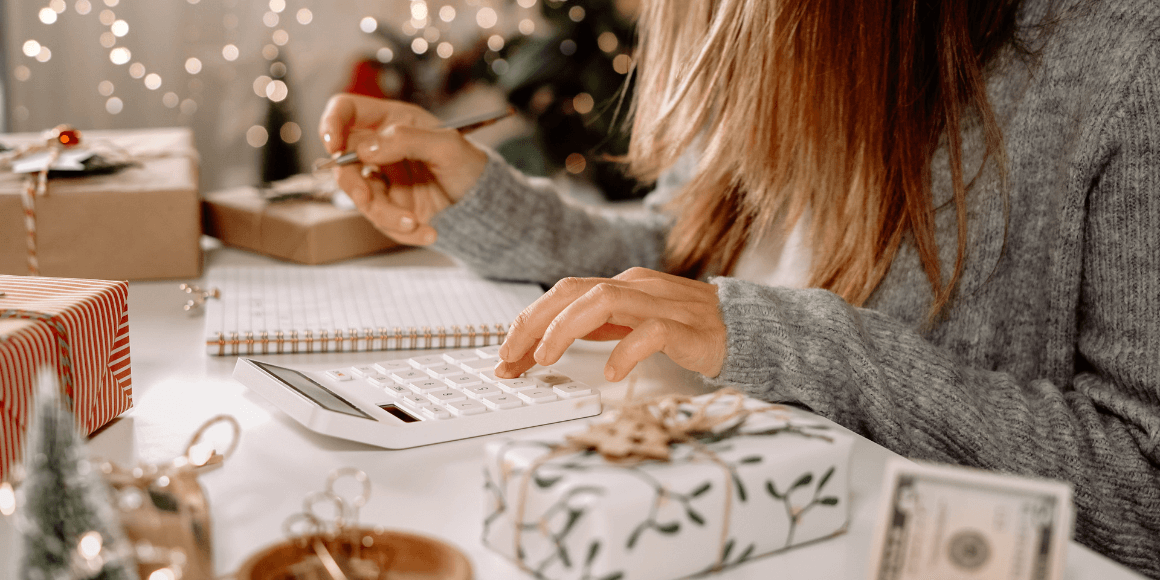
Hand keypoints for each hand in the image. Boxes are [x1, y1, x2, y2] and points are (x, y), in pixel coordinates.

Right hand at [318, 94, 488, 245]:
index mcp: (392, 122)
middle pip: (343, 161)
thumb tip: (365, 149)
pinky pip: (382, 222)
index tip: (333, 144)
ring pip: (361, 198)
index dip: (332, 123)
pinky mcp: (391, 208)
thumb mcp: (447, 146)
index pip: (347, 111)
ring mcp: (384, 180)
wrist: (486, 204)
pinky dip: (403, 231)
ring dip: (385, 215)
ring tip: (414, 222)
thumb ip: (406, 140)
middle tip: (365, 198)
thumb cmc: (470, 165)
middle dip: (351, 183)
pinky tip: (429, 232)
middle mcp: (381, 149)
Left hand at [496, 268, 726, 380]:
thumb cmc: (688, 328)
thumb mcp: (633, 324)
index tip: (505, 356)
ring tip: (546, 359)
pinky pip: (651, 332)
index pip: (562, 295)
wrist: (747, 329)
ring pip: (604, 301)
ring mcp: (662, 304)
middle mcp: (636, 287)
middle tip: (510, 358)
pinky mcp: (687, 328)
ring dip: (566, 328)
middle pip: (572, 291)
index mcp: (621, 286)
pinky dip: (626, 351)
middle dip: (533, 323)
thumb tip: (545, 345)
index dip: (528, 322)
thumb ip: (597, 327)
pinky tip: (612, 374)